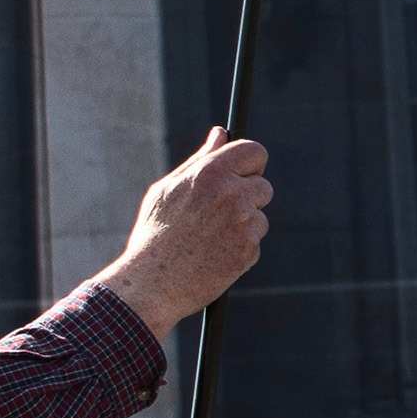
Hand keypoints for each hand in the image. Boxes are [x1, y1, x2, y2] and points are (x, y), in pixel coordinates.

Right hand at [86, 131, 276, 335]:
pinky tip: (215, 254)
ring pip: (260, 216)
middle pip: (264, 186)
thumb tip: (220, 134)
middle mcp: (232, 194)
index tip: (245, 172)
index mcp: (210, 173)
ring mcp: (243, 223)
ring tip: (211, 238)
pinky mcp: (250, 250)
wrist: (152, 283)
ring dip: (244, 224)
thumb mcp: (168, 190)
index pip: (254, 151)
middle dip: (249, 196)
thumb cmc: (154, 234)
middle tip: (221, 213)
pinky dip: (241, 247)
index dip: (251, 162)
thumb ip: (200, 160)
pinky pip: (255, 240)